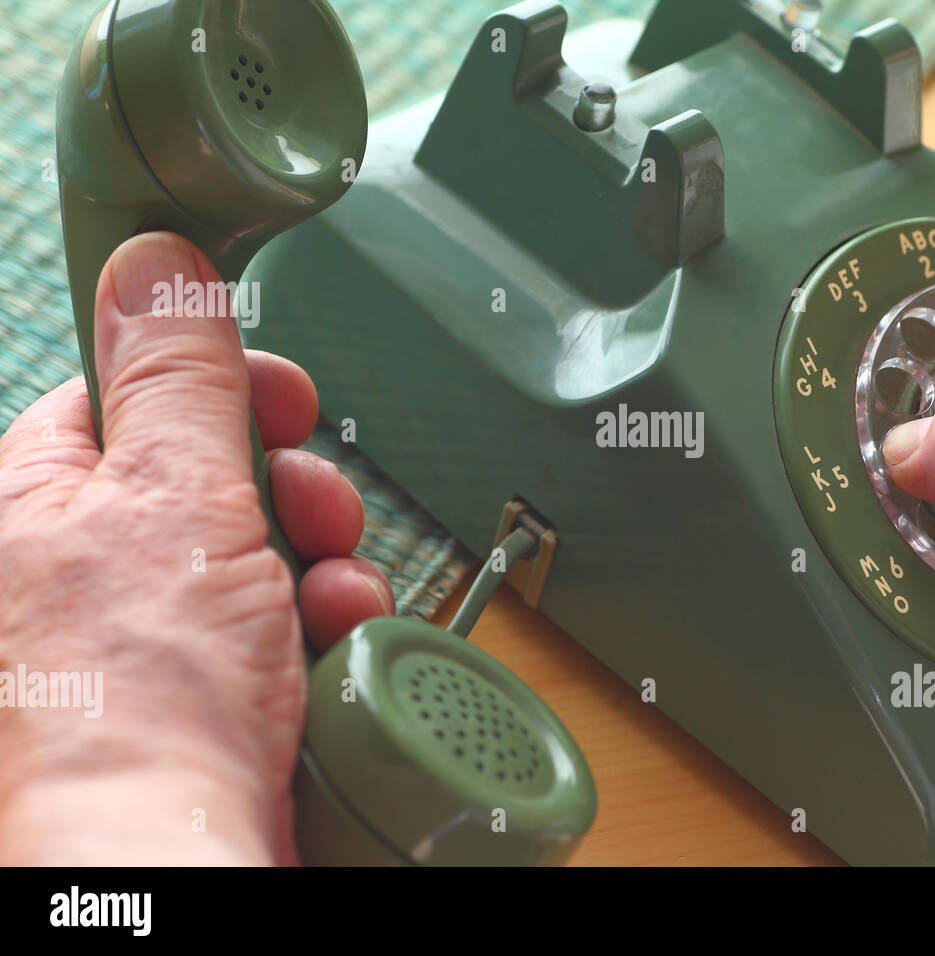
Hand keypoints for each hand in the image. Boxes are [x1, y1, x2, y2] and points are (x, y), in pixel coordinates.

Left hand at [0, 232, 394, 863]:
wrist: (164, 852)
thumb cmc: (135, 701)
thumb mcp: (171, 498)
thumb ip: (174, 377)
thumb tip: (153, 262)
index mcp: (38, 505)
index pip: (123, 399)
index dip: (209, 386)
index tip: (273, 391)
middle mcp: (83, 571)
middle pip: (206, 477)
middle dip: (283, 484)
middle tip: (309, 501)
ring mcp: (149, 637)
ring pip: (258, 552)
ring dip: (318, 559)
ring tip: (329, 588)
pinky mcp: (211, 690)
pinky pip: (279, 623)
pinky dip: (322, 624)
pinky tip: (334, 636)